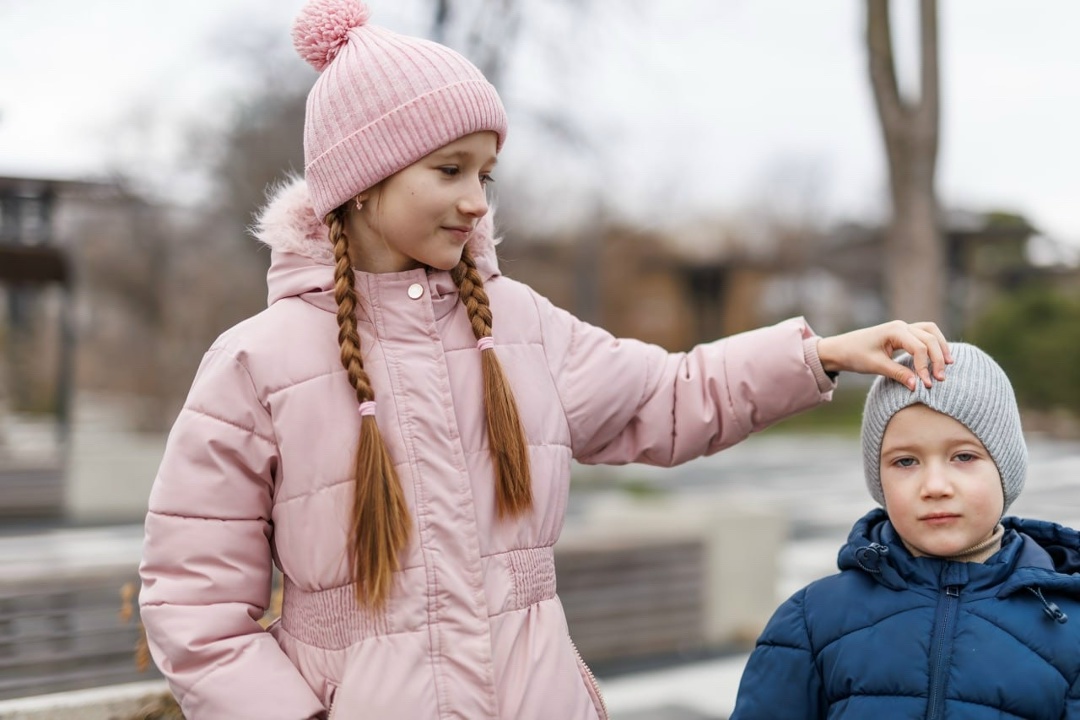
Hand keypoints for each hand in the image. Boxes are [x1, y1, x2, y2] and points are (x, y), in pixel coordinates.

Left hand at [816, 320, 951, 389]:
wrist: (839, 349)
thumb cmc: (854, 355)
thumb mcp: (875, 366)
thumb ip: (898, 374)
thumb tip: (917, 386)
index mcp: (895, 331)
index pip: (919, 348)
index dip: (925, 367)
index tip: (926, 385)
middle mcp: (902, 326)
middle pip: (930, 339)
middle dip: (937, 359)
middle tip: (940, 379)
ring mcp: (903, 328)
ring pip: (931, 332)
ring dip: (941, 347)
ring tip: (949, 364)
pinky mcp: (903, 334)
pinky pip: (925, 334)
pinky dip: (934, 344)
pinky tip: (940, 357)